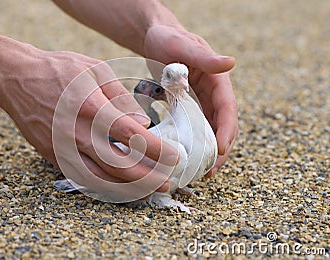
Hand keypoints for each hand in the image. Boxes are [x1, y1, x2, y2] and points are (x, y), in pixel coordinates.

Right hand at [0, 48, 178, 191]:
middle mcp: (77, 133)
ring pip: (101, 179)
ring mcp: (63, 149)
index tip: (175, 156)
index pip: (131, 136)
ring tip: (150, 191)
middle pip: (119, 166)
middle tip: (168, 182)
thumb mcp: (96, 71)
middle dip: (148, 178)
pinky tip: (122, 188)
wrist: (16, 79)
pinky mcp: (54, 157)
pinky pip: (84, 179)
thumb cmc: (59, 70)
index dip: (157, 150)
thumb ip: (121, 98)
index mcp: (92, 108)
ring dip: (129, 189)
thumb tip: (142, 124)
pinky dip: (106, 187)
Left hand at [144, 24, 238, 176]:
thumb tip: (231, 63)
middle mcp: (214, 93)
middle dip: (221, 149)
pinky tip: (189, 159)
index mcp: (217, 80)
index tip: (220, 150)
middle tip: (210, 171)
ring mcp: (203, 101)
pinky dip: (197, 145)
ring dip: (210, 152)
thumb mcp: (183, 44)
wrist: (156, 38)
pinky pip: (198, 129)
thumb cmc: (168, 38)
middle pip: (224, 125)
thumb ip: (205, 56)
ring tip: (202, 172)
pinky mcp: (191, 107)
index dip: (226, 130)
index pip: (227, 109)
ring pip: (212, 131)